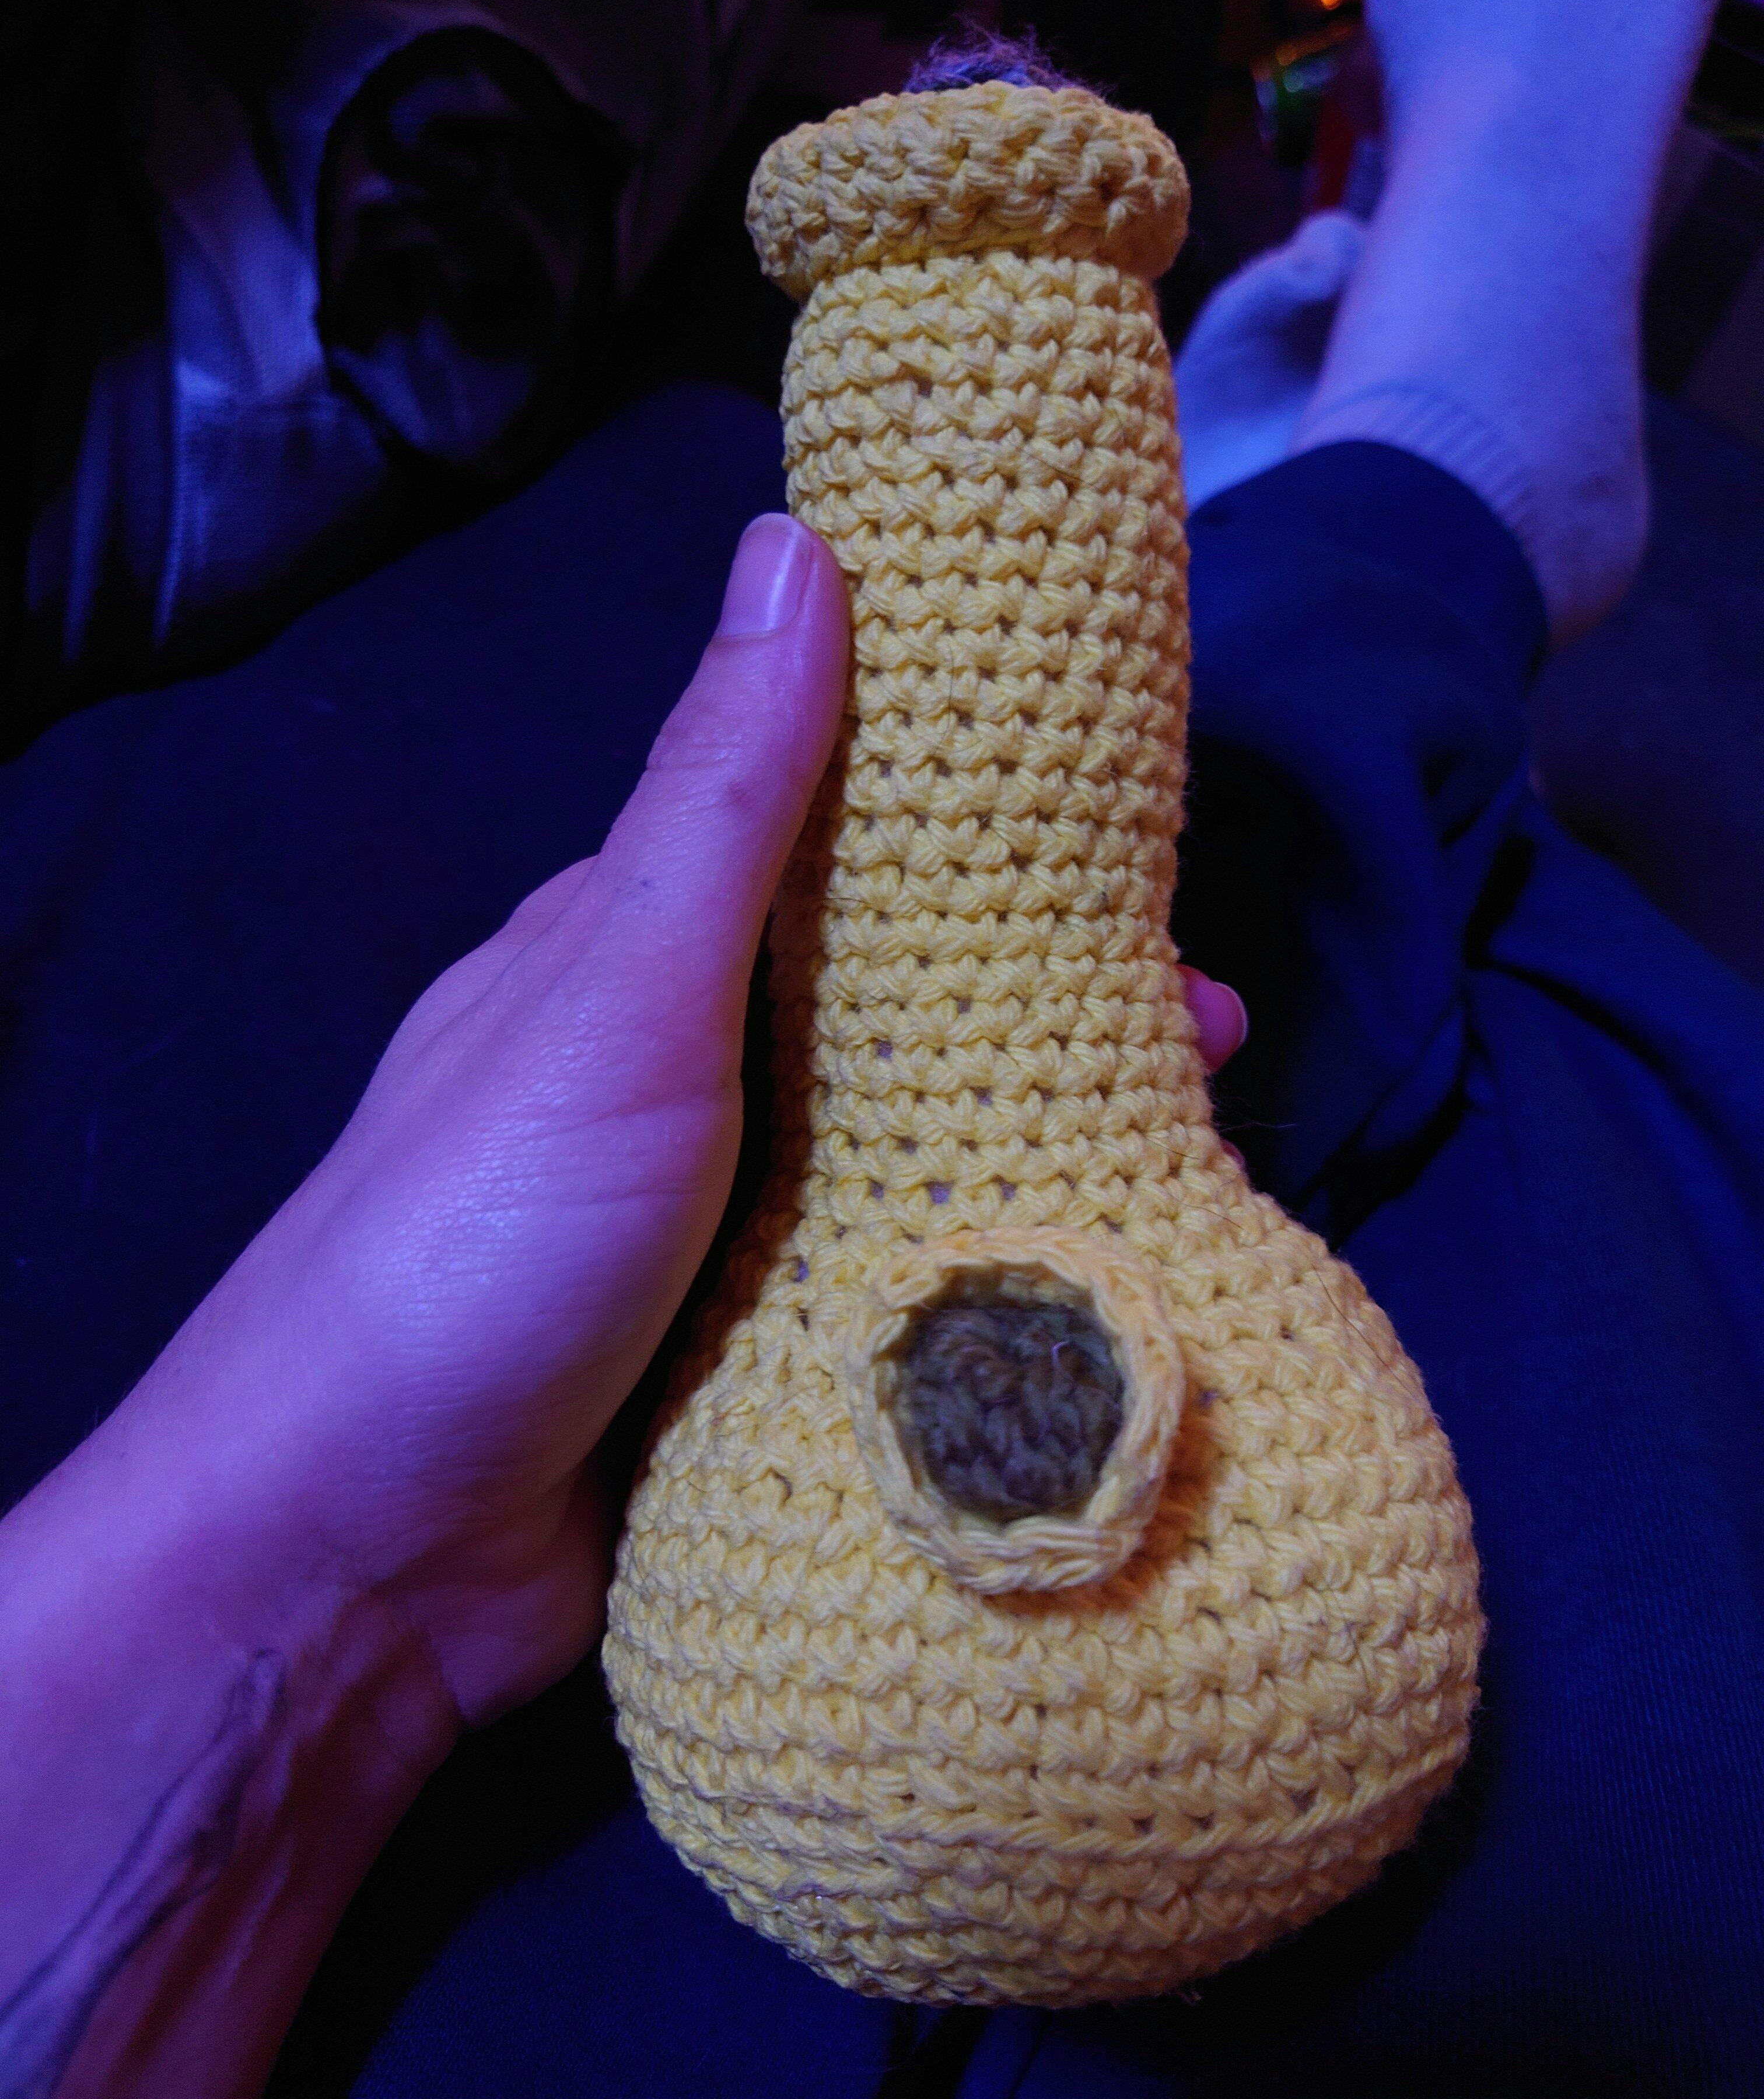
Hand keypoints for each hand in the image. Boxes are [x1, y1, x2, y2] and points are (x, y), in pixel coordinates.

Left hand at [115, 518, 1250, 1726]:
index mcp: (639, 957)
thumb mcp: (618, 992)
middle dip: (1049, 1009)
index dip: (979, 834)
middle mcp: (684, 1077)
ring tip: (1192, 1157)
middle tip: (1210, 1043)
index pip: (833, 852)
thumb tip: (795, 541)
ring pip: (910, 1152)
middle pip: (894, 1011)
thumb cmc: (479, 1237)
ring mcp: (717, 1228)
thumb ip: (724, 795)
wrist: (363, 1557)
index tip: (1139, 851)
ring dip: (1036, 1142)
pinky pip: (891, 1289)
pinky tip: (1094, 1281)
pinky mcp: (748, 1361)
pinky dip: (984, 1274)